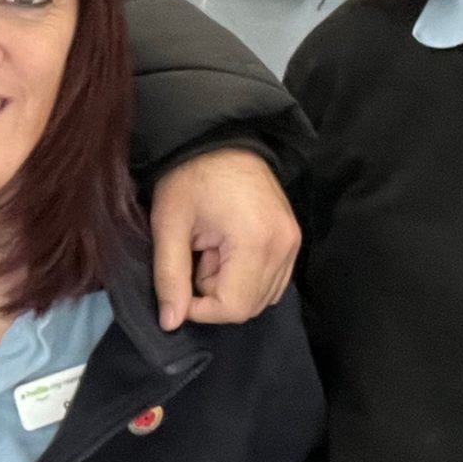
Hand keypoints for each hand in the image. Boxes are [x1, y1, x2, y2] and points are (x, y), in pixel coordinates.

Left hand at [150, 147, 298, 329]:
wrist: (220, 139)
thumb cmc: (190, 177)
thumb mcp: (169, 225)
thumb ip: (170, 277)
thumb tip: (170, 322)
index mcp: (256, 242)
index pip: (234, 307)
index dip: (200, 309)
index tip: (180, 286)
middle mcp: (284, 246)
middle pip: (249, 306)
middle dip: (214, 295)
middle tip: (196, 258)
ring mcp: (293, 243)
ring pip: (261, 296)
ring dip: (229, 286)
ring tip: (210, 251)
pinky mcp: (292, 239)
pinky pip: (272, 280)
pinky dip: (245, 277)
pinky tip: (226, 250)